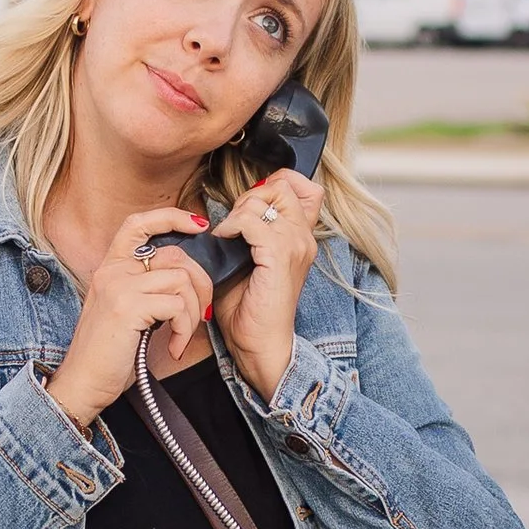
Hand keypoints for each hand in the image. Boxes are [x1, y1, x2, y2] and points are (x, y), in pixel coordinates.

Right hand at [43, 210, 214, 431]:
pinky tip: (174, 348)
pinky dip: (184, 330)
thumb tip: (188, 278)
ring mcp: (118, 286)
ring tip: (181, 337)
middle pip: (175, 256)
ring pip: (181, 280)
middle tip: (201, 315)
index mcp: (110, 267)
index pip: (138, 223)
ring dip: (193, 313)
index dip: (171, 217)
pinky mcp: (127, 307)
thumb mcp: (125, 311)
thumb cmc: (108, 354)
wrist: (83, 382)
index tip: (199, 225)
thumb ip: (146, 288)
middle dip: (201, 285)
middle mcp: (112, 270)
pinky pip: (177, 306)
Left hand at [208, 166, 322, 400]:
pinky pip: (252, 221)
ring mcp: (295, 245)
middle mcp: (304, 238)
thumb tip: (228, 211)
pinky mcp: (280, 256)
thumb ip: (248, 233)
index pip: (303, 187)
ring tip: (227, 236)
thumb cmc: (251, 308)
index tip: (250, 207)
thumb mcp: (250, 261)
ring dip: (237, 212)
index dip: (274, 185)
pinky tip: (223, 243)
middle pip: (283, 185)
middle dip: (252, 195)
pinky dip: (232, 226)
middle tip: (235, 223)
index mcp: (302, 238)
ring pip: (264, 200)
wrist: (259, 343)